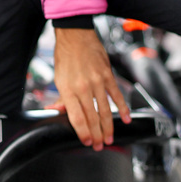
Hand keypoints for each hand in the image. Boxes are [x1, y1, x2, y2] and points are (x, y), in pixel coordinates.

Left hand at [51, 27, 130, 149]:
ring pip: (105, 110)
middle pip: (92, 117)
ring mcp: (97, 81)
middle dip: (96, 135)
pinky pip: (117, 95)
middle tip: (99, 146)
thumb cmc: (66, 57)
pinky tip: (126, 119)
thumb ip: (61, 98)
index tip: (86, 142)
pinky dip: (123, 108)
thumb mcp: (58, 79)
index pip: (77, 117)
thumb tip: (55, 111)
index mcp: (68, 89)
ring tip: (109, 138)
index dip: (83, 132)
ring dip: (108, 127)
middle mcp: (83, 87)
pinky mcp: (108, 75)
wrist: (76, 35)